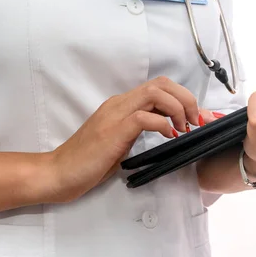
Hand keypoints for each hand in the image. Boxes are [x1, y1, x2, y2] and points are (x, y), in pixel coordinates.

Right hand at [49, 76, 199, 202]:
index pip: (157, 86)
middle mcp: (119, 104)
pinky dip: (163, 123)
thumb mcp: (119, 141)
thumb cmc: (87, 161)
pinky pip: (144, 116)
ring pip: (156, 93)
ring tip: (184, 127)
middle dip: (186, 98)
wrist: (59, 172)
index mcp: (121, 105)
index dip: (182, 97)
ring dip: (178, 108)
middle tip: (195, 120)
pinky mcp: (114, 130)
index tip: (195, 116)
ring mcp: (115, 115)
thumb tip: (163, 128)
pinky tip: (169, 136)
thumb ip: (137, 130)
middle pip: (161, 83)